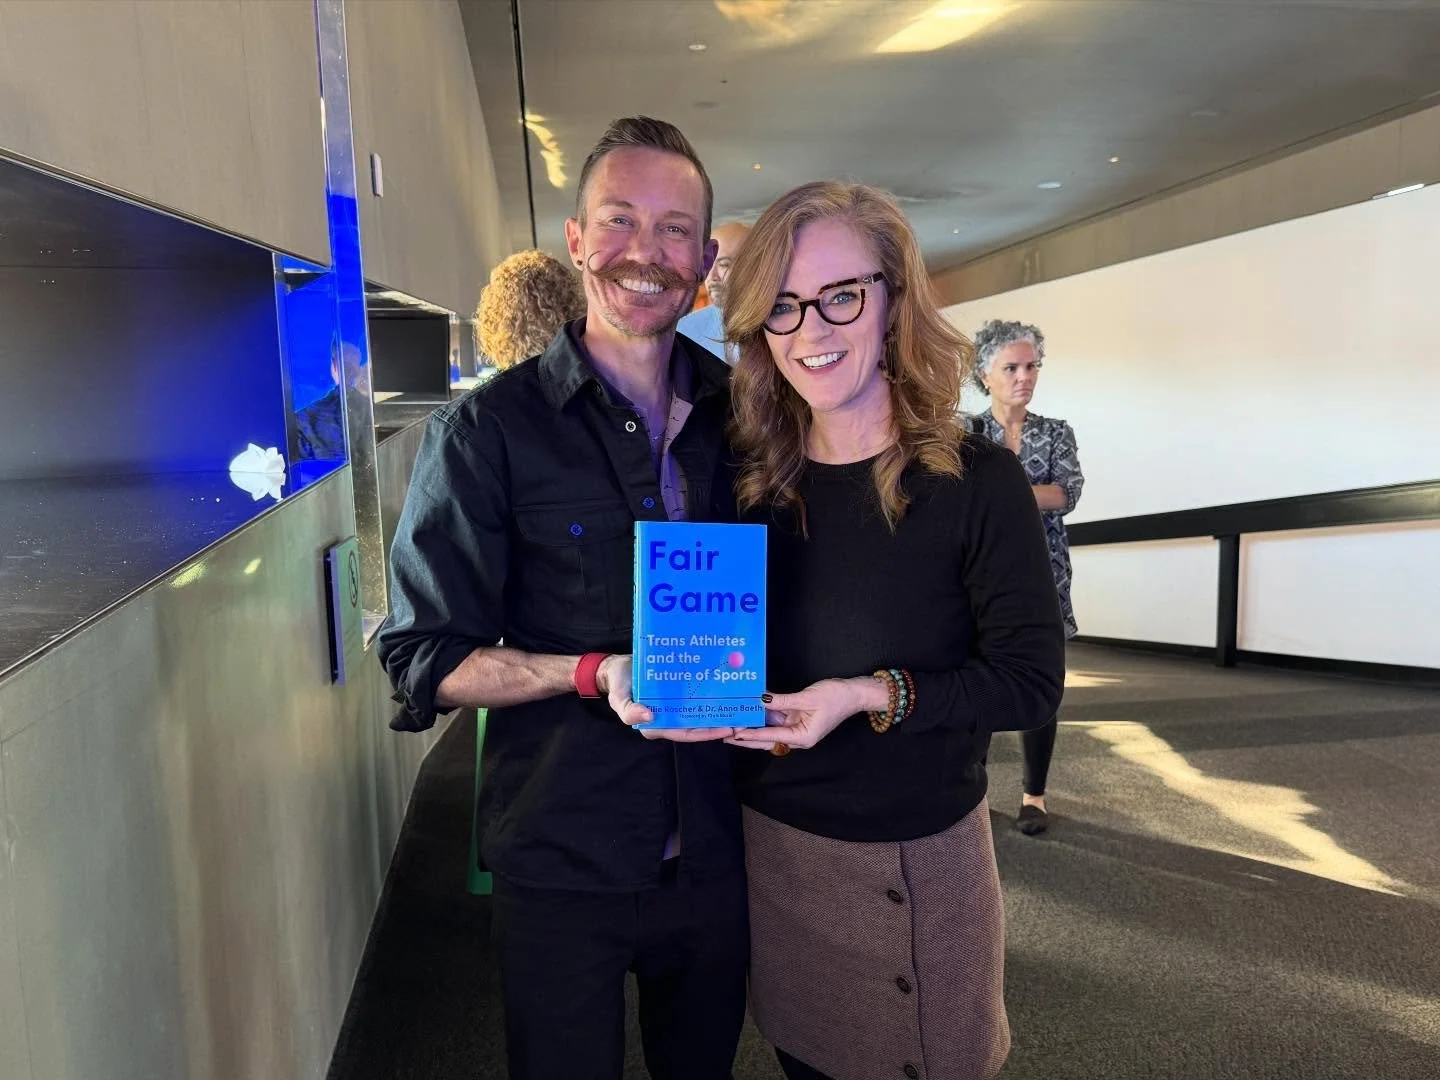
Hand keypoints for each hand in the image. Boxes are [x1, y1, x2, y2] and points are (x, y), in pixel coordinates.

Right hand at [600, 655, 735, 742]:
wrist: (617, 666)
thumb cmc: (618, 684)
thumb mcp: (619, 698)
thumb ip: (629, 711)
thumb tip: (648, 717)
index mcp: (656, 725)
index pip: (686, 733)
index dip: (707, 733)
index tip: (727, 728)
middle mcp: (668, 718)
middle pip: (697, 724)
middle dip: (719, 723)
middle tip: (742, 718)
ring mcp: (673, 706)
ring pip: (699, 711)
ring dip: (717, 709)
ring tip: (739, 704)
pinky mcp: (676, 693)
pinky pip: (695, 696)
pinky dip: (708, 694)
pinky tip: (724, 688)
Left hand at [727, 677, 880, 751]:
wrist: (854, 693)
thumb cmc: (836, 697)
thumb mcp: (807, 698)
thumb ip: (782, 700)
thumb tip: (761, 700)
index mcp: (803, 737)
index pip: (771, 737)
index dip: (751, 735)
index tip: (734, 734)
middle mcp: (797, 737)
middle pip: (766, 739)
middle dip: (746, 737)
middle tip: (724, 734)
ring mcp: (796, 727)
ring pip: (769, 729)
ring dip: (753, 726)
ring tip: (731, 723)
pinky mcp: (796, 718)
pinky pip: (776, 719)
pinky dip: (763, 715)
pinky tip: (749, 711)